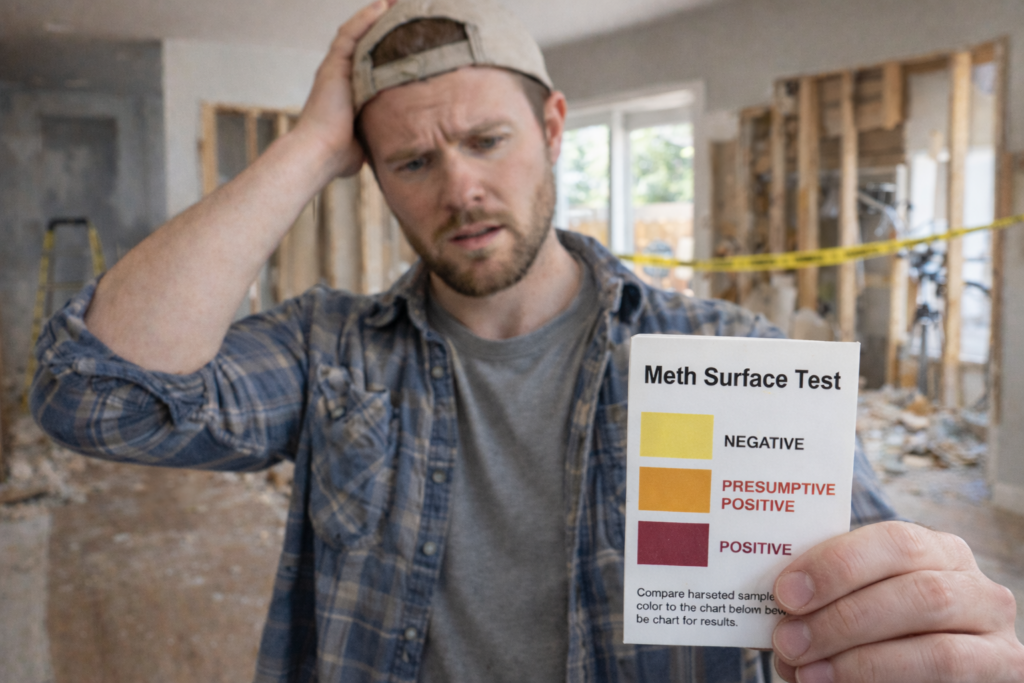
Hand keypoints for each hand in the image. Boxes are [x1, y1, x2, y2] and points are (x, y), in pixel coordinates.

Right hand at [291, 0, 396, 177]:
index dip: (385, 46)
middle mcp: (340, 75)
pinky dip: (366, 18)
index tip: (406, 37)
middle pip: (364, 41)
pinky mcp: (333, 66)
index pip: (369, 61)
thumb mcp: (365, 141)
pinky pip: (351, 34)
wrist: (319, 154)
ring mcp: (335, 68)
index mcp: (348, 91)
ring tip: (395, 1)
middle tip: (404, 10)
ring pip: (357, 32)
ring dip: (376, 14)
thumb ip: (375, 137)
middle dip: (383, 25)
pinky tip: (382, 5)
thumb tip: (386, 147)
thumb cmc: (338, 156)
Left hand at [771, 521, 1023, 681]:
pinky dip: (887, 681)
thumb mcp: (852, 599)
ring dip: (861, 661)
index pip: (893, 541)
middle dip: (842, 619)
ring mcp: (994, 633)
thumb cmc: (871, 627)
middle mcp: (973, 584)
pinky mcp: (1003, 671)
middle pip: (916, 592)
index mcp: (933, 548)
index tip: (785, 593)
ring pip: (935, 645)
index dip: (837, 565)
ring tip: (806, 672)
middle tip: (787, 639)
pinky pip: (947, 676)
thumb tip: (772, 607)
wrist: (911, 668)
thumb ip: (826, 595)